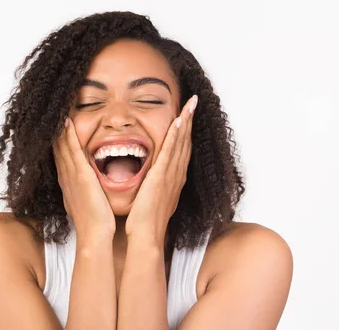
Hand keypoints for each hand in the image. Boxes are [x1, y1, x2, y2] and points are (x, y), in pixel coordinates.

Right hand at [53, 117, 115, 238]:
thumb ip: (88, 194)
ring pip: (62, 147)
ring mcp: (71, 176)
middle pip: (57, 150)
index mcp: (69, 184)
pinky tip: (66, 122)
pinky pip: (72, 151)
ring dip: (59, 129)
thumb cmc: (96, 223)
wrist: (95, 234)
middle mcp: (66, 178)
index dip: (58, 143)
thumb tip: (90, 190)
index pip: (61, 158)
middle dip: (55, 133)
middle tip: (52, 116)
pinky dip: (68, 136)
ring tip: (57, 112)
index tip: (57, 129)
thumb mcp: (88, 204)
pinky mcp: (80, 175)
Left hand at [125, 95, 197, 240]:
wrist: (145, 237)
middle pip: (185, 143)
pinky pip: (171, 152)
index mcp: (172, 180)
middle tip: (193, 102)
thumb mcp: (151, 201)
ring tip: (190, 104)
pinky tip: (179, 121)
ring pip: (181, 143)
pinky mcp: (161, 177)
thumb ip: (152, 188)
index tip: (187, 116)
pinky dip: (176, 136)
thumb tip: (150, 182)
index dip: (185, 132)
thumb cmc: (145, 223)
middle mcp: (176, 176)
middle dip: (190, 121)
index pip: (181, 151)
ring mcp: (170, 176)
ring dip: (186, 122)